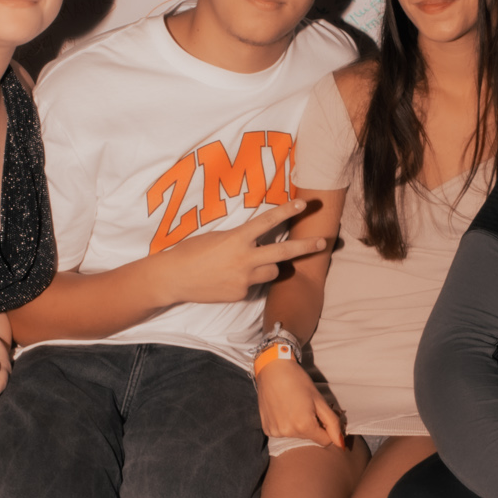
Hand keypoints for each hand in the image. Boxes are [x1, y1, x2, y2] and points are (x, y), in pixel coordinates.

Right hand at [161, 201, 328, 304]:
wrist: (173, 278)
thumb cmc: (190, 252)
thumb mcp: (216, 237)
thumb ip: (240, 239)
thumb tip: (256, 242)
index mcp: (237, 239)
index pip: (267, 222)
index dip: (287, 211)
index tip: (303, 203)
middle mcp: (244, 259)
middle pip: (284, 253)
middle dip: (306, 247)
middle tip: (323, 241)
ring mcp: (244, 279)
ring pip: (272, 271)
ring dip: (268, 266)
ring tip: (247, 263)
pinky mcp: (241, 294)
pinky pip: (254, 284)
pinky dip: (247, 279)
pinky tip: (228, 278)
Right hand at [256, 356, 344, 446]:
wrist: (272, 369)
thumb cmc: (298, 381)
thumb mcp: (320, 400)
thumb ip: (332, 423)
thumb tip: (341, 444)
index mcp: (304, 426)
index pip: (325, 441)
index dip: (327, 428)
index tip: (321, 414)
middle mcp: (289, 432)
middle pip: (310, 437)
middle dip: (312, 425)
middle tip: (306, 406)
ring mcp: (276, 432)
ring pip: (296, 435)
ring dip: (298, 425)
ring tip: (293, 406)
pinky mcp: (267, 429)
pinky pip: (283, 432)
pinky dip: (286, 424)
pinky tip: (282, 409)